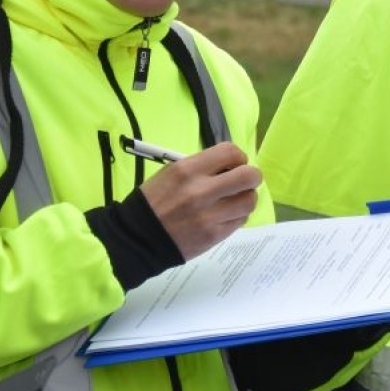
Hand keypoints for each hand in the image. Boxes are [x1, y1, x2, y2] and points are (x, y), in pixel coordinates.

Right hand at [139, 142, 262, 259]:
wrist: (138, 238)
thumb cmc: (155, 201)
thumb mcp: (171, 174)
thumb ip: (202, 168)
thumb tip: (231, 166)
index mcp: (187, 170)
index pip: (231, 152)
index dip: (238, 158)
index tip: (233, 165)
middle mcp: (201, 191)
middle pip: (249, 176)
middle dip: (251, 177)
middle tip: (243, 182)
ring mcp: (209, 215)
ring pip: (249, 201)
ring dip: (246, 198)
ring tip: (234, 200)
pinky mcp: (214, 235)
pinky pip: (241, 220)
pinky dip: (237, 215)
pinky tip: (225, 215)